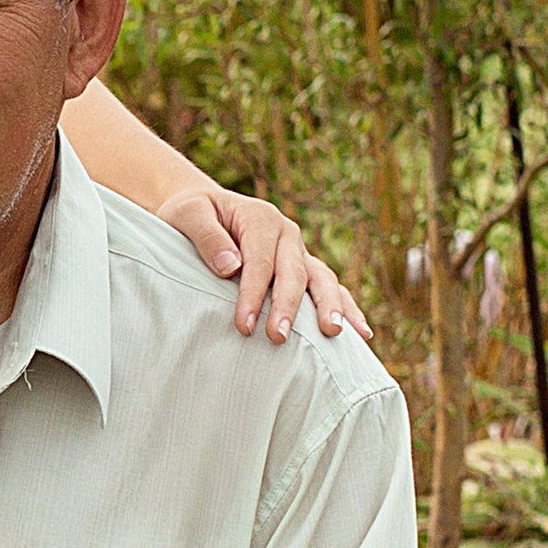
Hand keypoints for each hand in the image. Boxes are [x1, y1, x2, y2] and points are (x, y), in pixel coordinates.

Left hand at [162, 179, 367, 345]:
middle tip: (278, 338)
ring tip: (333, 334)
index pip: (260, 261)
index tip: (244, 325)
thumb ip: (206, 238)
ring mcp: (298, 251)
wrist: (204, 209)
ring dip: (329, 306)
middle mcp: (287, 233)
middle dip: (288, 307)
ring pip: (321, 278)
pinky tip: (360, 333)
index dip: (253, 294)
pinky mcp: (303, 267)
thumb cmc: (191, 215)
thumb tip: (231, 267)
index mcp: (261, 219)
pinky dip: (346, 307)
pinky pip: (329, 287)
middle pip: (294, 273)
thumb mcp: (187, 215)